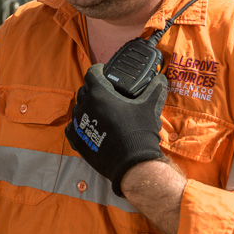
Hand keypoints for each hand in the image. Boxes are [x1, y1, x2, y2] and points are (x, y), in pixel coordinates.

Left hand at [65, 63, 166, 196]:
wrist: (132, 163)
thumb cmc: (139, 132)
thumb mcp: (150, 106)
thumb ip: (155, 89)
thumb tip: (161, 78)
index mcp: (99, 93)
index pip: (92, 73)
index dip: (98, 70)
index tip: (104, 71)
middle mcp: (85, 105)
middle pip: (85, 90)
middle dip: (94, 89)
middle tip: (106, 93)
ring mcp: (78, 123)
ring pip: (78, 108)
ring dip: (86, 106)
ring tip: (100, 111)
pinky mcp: (76, 140)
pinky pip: (72, 126)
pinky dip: (79, 124)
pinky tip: (89, 127)